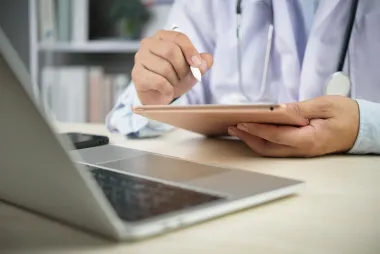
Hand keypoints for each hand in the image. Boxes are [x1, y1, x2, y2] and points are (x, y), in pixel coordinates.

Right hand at [132, 30, 213, 104]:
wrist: (159, 96)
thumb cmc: (174, 78)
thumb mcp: (191, 70)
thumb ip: (202, 63)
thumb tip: (206, 60)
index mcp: (162, 37)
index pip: (179, 37)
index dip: (191, 51)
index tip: (198, 64)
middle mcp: (148, 44)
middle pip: (171, 51)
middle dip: (182, 68)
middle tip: (183, 77)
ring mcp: (140, 59)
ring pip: (165, 68)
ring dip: (175, 80)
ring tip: (173, 84)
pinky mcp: (137, 75)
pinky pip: (158, 81)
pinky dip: (168, 89)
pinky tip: (167, 91)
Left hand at [228, 96, 359, 156]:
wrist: (363, 129)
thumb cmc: (347, 115)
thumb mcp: (325, 106)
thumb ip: (300, 108)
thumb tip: (279, 109)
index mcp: (309, 139)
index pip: (276, 135)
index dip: (256, 129)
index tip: (241, 122)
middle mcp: (302, 149)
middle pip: (268, 148)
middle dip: (248, 138)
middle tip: (233, 126)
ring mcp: (300, 152)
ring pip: (271, 151)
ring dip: (252, 141)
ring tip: (238, 129)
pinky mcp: (300, 149)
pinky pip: (277, 148)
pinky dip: (262, 141)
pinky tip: (254, 133)